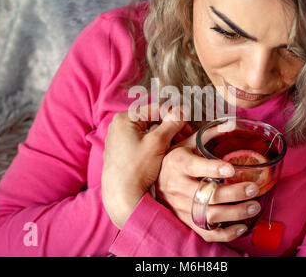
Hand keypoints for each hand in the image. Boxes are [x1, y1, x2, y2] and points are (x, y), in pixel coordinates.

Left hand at [101, 104, 189, 228]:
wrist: (121, 196)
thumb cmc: (136, 169)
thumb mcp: (157, 143)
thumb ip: (172, 123)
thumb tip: (183, 109)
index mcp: (125, 119)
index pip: (156, 109)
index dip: (175, 117)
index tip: (187, 129)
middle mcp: (119, 126)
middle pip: (152, 120)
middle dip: (170, 128)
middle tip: (183, 139)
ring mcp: (118, 139)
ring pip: (148, 131)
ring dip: (164, 137)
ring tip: (174, 148)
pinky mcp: (121, 151)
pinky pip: (141, 142)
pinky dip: (154, 146)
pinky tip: (162, 155)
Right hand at [156, 134, 261, 241]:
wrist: (154, 183)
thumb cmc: (175, 160)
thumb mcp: (186, 144)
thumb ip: (209, 134)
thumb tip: (232, 123)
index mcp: (176, 163)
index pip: (193, 166)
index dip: (212, 169)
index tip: (232, 169)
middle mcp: (176, 186)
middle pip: (205, 194)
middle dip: (232, 193)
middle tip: (253, 188)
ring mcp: (180, 206)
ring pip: (208, 215)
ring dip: (234, 213)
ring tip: (254, 206)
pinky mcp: (185, 220)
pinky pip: (206, 232)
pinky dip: (225, 233)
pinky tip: (242, 226)